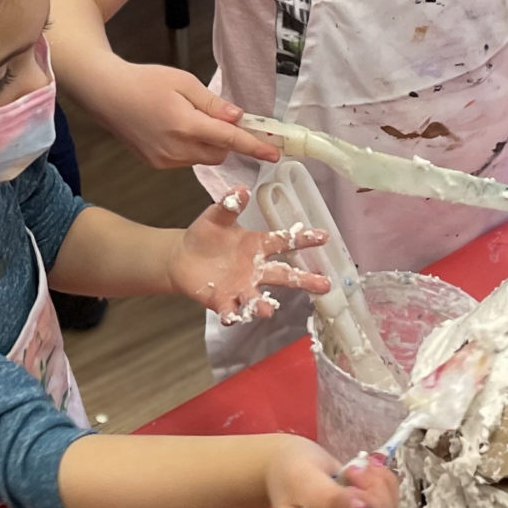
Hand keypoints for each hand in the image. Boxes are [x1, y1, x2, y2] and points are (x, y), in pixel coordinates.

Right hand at [99, 61, 278, 170]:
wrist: (106, 93)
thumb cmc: (143, 81)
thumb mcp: (183, 82)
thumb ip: (213, 103)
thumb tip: (237, 117)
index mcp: (185, 125)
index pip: (229, 140)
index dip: (254, 146)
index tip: (274, 154)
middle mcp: (176, 149)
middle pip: (219, 153)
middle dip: (225, 139)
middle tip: (217, 116)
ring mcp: (165, 160)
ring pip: (203, 158)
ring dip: (207, 144)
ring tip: (186, 118)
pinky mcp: (156, 164)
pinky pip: (186, 160)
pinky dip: (190, 147)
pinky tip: (173, 128)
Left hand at [169, 185, 329, 323]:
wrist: (182, 256)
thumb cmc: (206, 234)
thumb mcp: (217, 216)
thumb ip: (229, 205)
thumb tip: (241, 190)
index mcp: (258, 245)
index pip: (285, 241)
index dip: (304, 239)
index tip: (324, 237)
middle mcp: (256, 269)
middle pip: (283, 275)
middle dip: (304, 280)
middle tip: (325, 285)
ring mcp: (241, 287)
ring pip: (258, 298)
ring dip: (263, 305)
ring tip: (268, 310)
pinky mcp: (222, 301)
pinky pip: (230, 310)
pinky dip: (232, 315)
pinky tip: (232, 317)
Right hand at [265, 437, 398, 507]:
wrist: (295, 462)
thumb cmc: (288, 475)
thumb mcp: (301, 482)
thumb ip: (327, 499)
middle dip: (369, 505)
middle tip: (352, 474)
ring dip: (379, 490)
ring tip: (356, 468)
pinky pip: (393, 507)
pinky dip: (386, 484)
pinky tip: (369, 468)